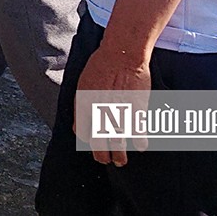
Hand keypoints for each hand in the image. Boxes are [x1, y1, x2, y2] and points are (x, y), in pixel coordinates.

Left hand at [73, 42, 151, 165]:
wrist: (122, 54)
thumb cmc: (101, 65)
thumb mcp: (82, 85)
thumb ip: (80, 106)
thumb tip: (77, 124)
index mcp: (83, 106)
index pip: (82, 134)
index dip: (88, 141)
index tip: (94, 144)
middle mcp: (99, 114)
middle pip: (99, 145)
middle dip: (102, 156)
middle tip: (107, 160)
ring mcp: (118, 115)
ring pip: (118, 145)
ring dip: (120, 156)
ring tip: (121, 161)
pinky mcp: (136, 113)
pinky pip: (138, 136)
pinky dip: (140, 143)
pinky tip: (140, 145)